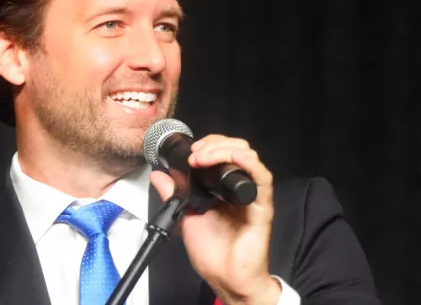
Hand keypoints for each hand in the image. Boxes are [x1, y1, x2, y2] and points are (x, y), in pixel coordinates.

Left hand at [150, 134, 280, 304]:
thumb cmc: (212, 252)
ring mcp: (251, 195)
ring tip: (203, 158)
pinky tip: (233, 158)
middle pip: (236, 149)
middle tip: (195, 153)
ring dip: (224, 150)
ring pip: (248, 157)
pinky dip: (248, 163)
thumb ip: (173, 195)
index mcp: (223, 188)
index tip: (190, 150)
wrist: (224, 277)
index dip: (209, 145)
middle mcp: (238, 187)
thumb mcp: (185, 216)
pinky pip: (262, 178)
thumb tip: (158, 175)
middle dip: (215, 143)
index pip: (222, 152)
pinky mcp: (261, 206)